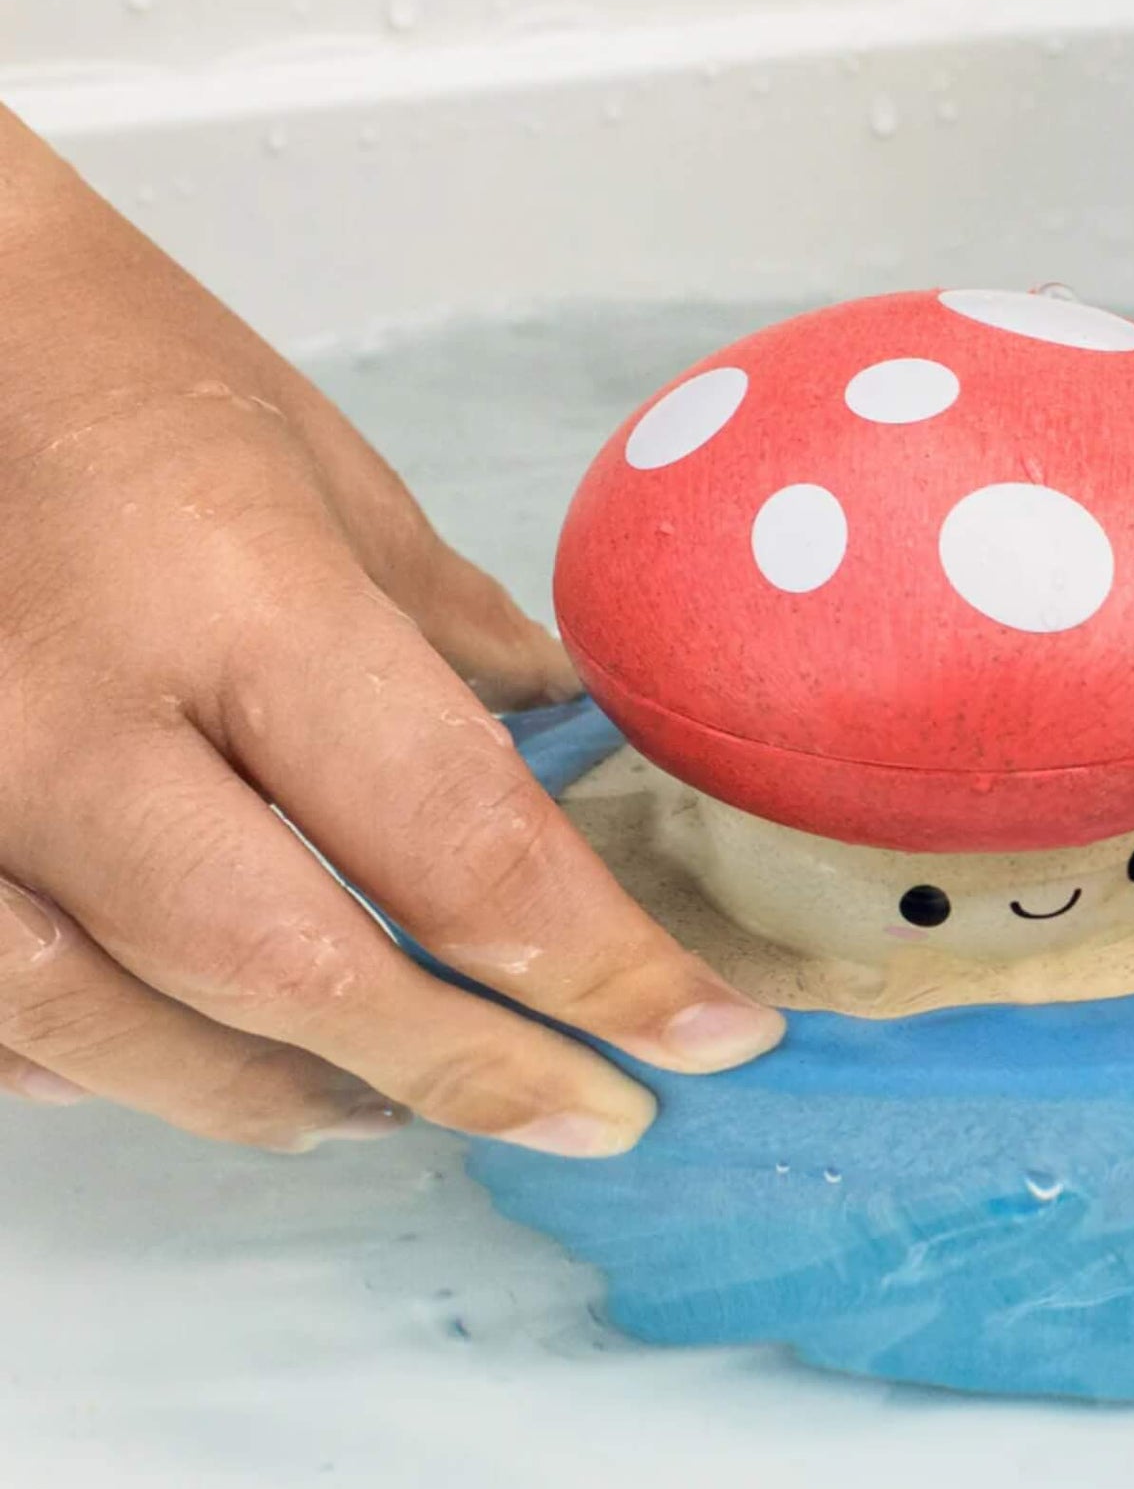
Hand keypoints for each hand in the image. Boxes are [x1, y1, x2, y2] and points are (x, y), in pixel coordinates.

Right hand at [0, 111, 782, 1152]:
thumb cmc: (132, 376)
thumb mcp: (337, 485)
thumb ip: (454, 645)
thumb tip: (566, 748)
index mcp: (241, 599)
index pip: (461, 842)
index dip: (605, 968)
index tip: (708, 1033)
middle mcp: (77, 718)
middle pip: (300, 978)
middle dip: (474, 1073)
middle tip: (599, 1112)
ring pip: (129, 1038)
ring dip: (298, 1095)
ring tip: (412, 1099)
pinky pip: (2, 1021)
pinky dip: (124, 1067)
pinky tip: (217, 1059)